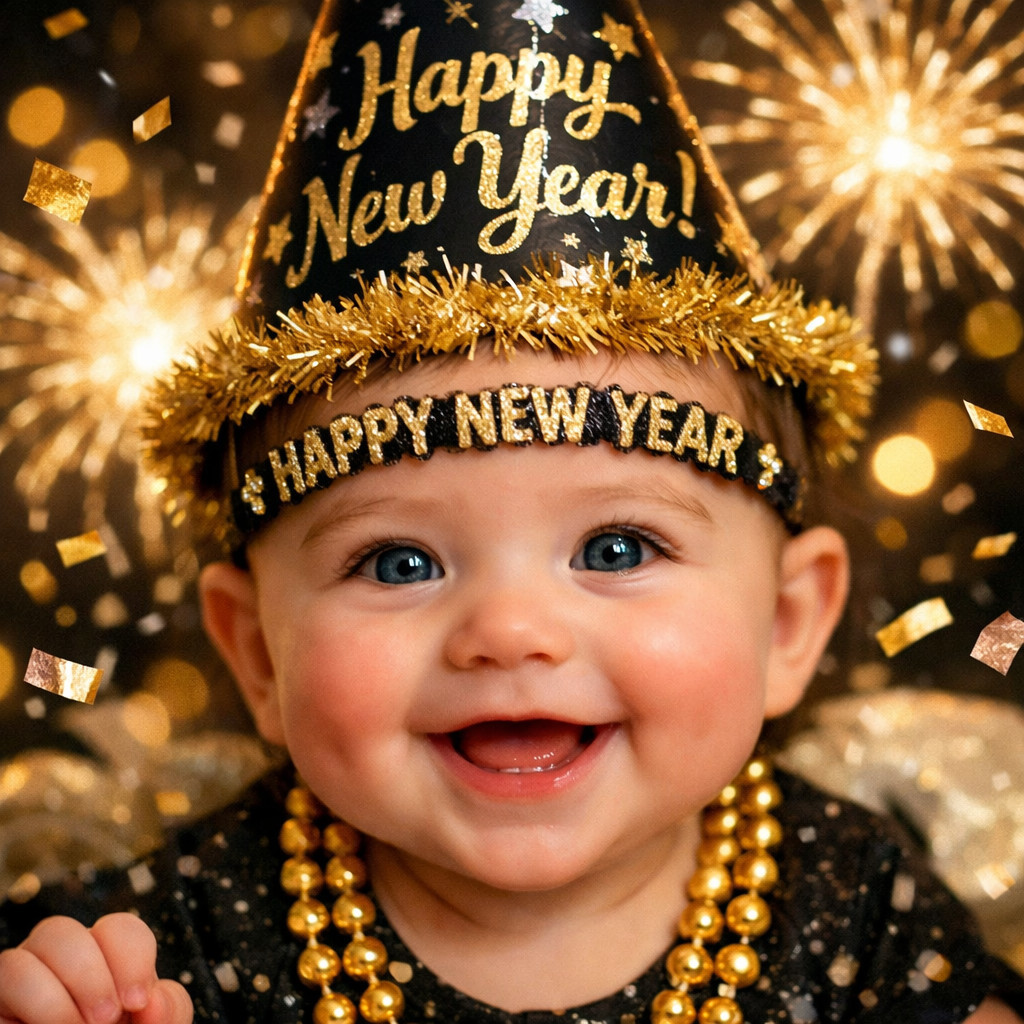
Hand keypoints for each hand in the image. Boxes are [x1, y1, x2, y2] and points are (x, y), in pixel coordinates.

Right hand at [0, 913, 192, 1023]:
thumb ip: (169, 1009)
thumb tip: (152, 999)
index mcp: (107, 960)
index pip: (117, 927)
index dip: (131, 957)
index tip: (138, 1002)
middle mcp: (60, 965)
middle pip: (60, 930)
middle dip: (89, 975)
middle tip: (106, 1020)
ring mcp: (24, 985)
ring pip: (20, 956)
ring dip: (54, 997)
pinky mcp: (0, 1009)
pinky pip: (3, 982)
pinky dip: (28, 1010)